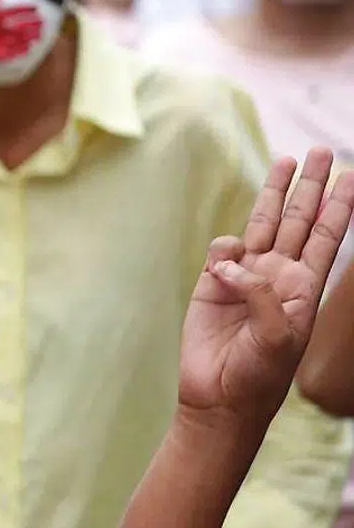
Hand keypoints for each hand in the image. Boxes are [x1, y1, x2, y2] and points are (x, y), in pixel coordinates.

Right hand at [178, 148, 353, 425]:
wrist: (218, 397)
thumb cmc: (259, 375)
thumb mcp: (278, 337)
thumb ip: (262, 293)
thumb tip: (233, 261)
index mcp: (302, 289)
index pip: (326, 238)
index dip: (338, 208)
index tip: (352, 180)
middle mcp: (277, 276)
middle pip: (298, 220)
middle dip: (311, 187)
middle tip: (322, 153)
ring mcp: (244, 277)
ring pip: (263, 224)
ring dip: (275, 193)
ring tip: (286, 161)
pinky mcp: (211, 282)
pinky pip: (221, 250)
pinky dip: (225, 249)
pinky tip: (226, 264)